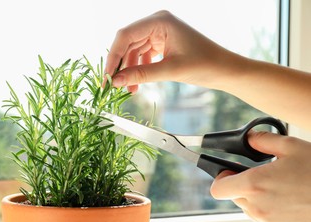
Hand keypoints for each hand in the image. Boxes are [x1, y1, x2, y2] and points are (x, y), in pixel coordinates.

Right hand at [105, 10, 238, 91]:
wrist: (224, 70)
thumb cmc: (205, 65)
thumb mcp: (170, 70)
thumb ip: (141, 74)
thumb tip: (116, 81)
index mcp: (160, 21)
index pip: (125, 35)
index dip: (113, 56)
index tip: (107, 77)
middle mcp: (157, 23)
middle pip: (127, 43)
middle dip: (120, 65)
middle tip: (112, 85)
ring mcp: (159, 32)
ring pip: (133, 51)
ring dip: (129, 70)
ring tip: (130, 89)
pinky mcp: (161, 42)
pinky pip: (142, 55)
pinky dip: (138, 69)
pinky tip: (137, 84)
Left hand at [210, 131, 310, 221]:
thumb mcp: (291, 146)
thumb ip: (262, 140)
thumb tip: (249, 139)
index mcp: (254, 185)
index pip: (218, 189)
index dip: (221, 178)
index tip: (229, 171)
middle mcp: (258, 207)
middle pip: (234, 197)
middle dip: (242, 185)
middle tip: (260, 175)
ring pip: (250, 209)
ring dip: (256, 198)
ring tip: (279, 186)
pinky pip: (266, 219)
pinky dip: (271, 209)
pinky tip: (289, 199)